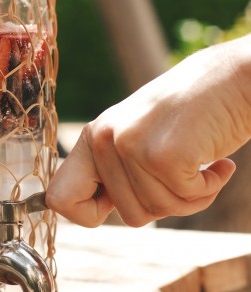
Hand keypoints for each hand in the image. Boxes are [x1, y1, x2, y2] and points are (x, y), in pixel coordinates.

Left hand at [46, 35, 250, 226]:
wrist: (238, 77)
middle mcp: (105, 139)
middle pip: (130, 215)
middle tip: (184, 172)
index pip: (59, 199)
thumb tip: (89, 214)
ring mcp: (132, 146)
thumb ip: (114, 169)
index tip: (115, 205)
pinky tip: (219, 163)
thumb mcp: (138, 135)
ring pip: (160, 210)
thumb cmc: (193, 113)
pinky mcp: (163, 155)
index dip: (88, 214)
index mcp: (94, 137)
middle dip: (165, 203)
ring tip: (202, 162)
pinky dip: (209, 188)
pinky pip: (187, 199)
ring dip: (191, 195)